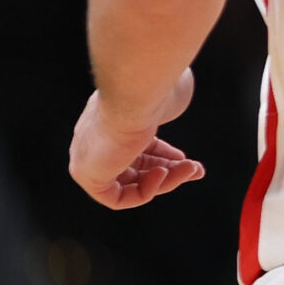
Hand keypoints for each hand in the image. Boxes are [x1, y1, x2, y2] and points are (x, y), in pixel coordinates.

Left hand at [69, 70, 205, 208]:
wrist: (134, 94)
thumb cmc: (151, 92)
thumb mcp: (160, 100)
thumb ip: (161, 105)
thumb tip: (181, 86)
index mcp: (106, 119)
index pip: (132, 146)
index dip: (160, 154)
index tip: (181, 156)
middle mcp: (93, 139)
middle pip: (133, 167)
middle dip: (168, 170)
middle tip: (196, 169)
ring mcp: (88, 157)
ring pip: (131, 183)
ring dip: (166, 180)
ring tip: (193, 170)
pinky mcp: (87, 176)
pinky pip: (118, 198)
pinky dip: (145, 191)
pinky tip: (162, 174)